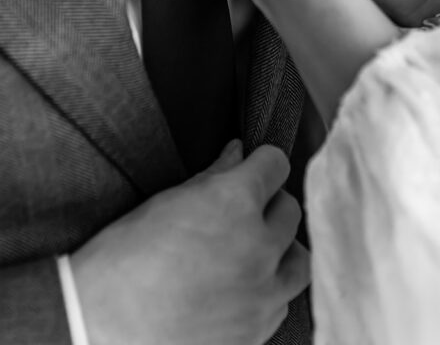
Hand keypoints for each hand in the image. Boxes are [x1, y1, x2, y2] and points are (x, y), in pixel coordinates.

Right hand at [71, 141, 309, 344]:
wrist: (98, 326)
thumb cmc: (123, 260)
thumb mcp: (167, 203)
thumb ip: (213, 176)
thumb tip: (237, 154)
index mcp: (236, 202)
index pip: (276, 165)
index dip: (264, 163)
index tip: (255, 167)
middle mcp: (259, 245)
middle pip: (290, 211)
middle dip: (270, 204)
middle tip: (247, 209)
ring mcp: (262, 294)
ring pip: (300, 260)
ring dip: (283, 250)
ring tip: (256, 251)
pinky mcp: (255, 332)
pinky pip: (282, 304)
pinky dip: (270, 292)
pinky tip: (246, 289)